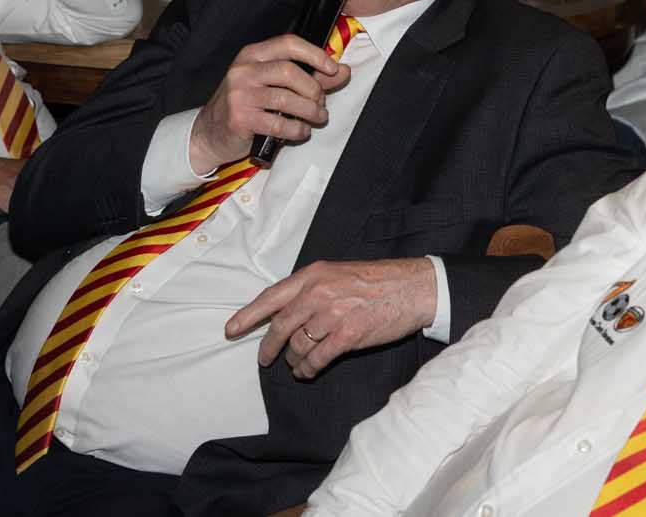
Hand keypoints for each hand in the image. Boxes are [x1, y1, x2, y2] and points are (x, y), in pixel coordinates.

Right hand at [187, 34, 349, 171]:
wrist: (209, 132)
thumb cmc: (246, 105)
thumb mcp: (271, 84)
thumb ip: (309, 76)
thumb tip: (342, 71)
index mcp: (252, 55)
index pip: (288, 44)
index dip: (314, 54)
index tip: (332, 68)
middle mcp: (243, 70)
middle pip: (289, 72)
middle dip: (313, 89)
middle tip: (321, 103)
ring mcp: (240, 94)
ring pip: (286, 99)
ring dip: (310, 111)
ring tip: (317, 118)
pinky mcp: (240, 119)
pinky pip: (278, 124)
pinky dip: (297, 130)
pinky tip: (301, 131)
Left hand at [224, 258, 437, 378]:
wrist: (413, 287)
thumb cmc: (377, 281)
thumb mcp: (338, 273)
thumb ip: (312, 289)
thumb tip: (289, 312)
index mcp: (314, 275)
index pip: (272, 297)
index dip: (249, 315)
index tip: (231, 329)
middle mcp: (319, 292)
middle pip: (280, 326)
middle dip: (268, 346)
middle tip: (264, 360)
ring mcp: (333, 314)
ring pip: (298, 345)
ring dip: (293, 361)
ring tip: (295, 367)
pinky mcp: (348, 336)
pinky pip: (317, 359)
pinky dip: (308, 369)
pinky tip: (308, 372)